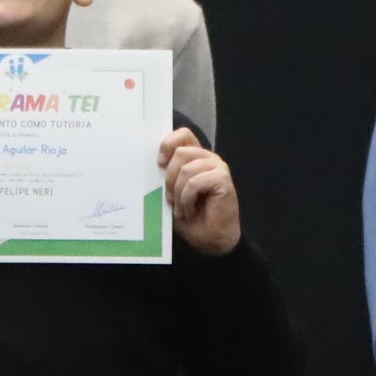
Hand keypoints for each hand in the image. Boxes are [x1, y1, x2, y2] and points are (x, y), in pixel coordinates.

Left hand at [163, 129, 242, 254]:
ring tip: (181, 208)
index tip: (159, 165)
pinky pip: (194, 182)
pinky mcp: (223, 180)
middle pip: (180, 152)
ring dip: (178, 193)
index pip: (182, 135)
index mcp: (196, 158)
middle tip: (170, 199)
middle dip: (169, 178)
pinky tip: (190, 211)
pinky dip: (187, 199)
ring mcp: (218, 168)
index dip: (168, 145)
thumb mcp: (172, 192)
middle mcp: (208, 159)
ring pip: (186, 169)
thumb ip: (167, 174)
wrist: (211, 240)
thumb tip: (153, 164)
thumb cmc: (191, 218)